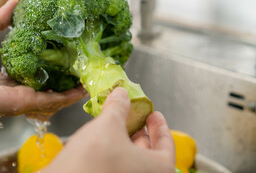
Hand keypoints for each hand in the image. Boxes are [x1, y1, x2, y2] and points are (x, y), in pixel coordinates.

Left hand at [0, 0, 85, 125]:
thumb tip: (15, 0)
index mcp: (7, 79)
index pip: (34, 74)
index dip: (50, 66)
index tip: (65, 55)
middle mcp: (17, 91)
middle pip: (47, 87)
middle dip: (65, 80)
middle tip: (83, 69)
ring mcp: (21, 99)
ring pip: (53, 96)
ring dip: (71, 90)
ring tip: (88, 80)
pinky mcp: (22, 102)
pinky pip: (50, 100)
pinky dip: (67, 97)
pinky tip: (81, 90)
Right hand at [44, 88, 174, 172]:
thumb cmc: (94, 160)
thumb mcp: (108, 125)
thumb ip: (118, 107)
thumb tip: (121, 94)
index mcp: (157, 169)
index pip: (166, 145)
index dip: (160, 126)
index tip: (154, 114)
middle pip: (149, 153)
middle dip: (139, 132)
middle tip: (133, 117)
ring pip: (131, 161)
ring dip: (124, 141)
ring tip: (114, 124)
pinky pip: (117, 166)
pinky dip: (113, 152)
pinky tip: (101, 139)